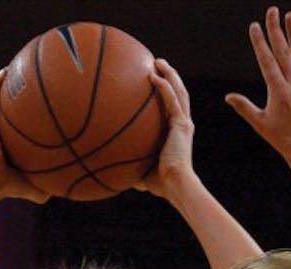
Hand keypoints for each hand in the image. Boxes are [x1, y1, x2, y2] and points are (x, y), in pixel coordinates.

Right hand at [0, 69, 50, 203]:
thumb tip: (72, 188)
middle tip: (28, 81)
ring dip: (3, 84)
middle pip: (7, 110)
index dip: (27, 116)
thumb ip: (52, 186)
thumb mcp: (37, 186)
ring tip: (13, 68)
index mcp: (9, 146)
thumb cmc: (11, 187)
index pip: (18, 127)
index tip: (40, 105)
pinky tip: (3, 72)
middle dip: (16, 95)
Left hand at [135, 59, 195, 198]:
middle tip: (157, 64)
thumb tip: (106, 168)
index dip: (166, 92)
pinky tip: (153, 76)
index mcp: (176, 132)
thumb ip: (127, 164)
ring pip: (179, 91)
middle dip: (170, 76)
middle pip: (178, 93)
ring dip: (170, 75)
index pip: (172, 107)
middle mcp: (182, 125)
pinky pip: (172, 100)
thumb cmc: (159, 183)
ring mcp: (183, 123)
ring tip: (158, 61)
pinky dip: (164, 87)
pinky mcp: (182, 125)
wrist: (175, 185)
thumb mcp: (139, 169)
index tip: (154, 81)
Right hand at [226, 7, 290, 163]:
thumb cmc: (283, 140)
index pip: (267, 60)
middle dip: (276, 29)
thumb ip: (245, 107)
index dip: (260, 42)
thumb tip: (228, 97)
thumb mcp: (261, 124)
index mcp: (278, 91)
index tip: (255, 26)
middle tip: (272, 11)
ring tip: (290, 16)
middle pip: (283, 51)